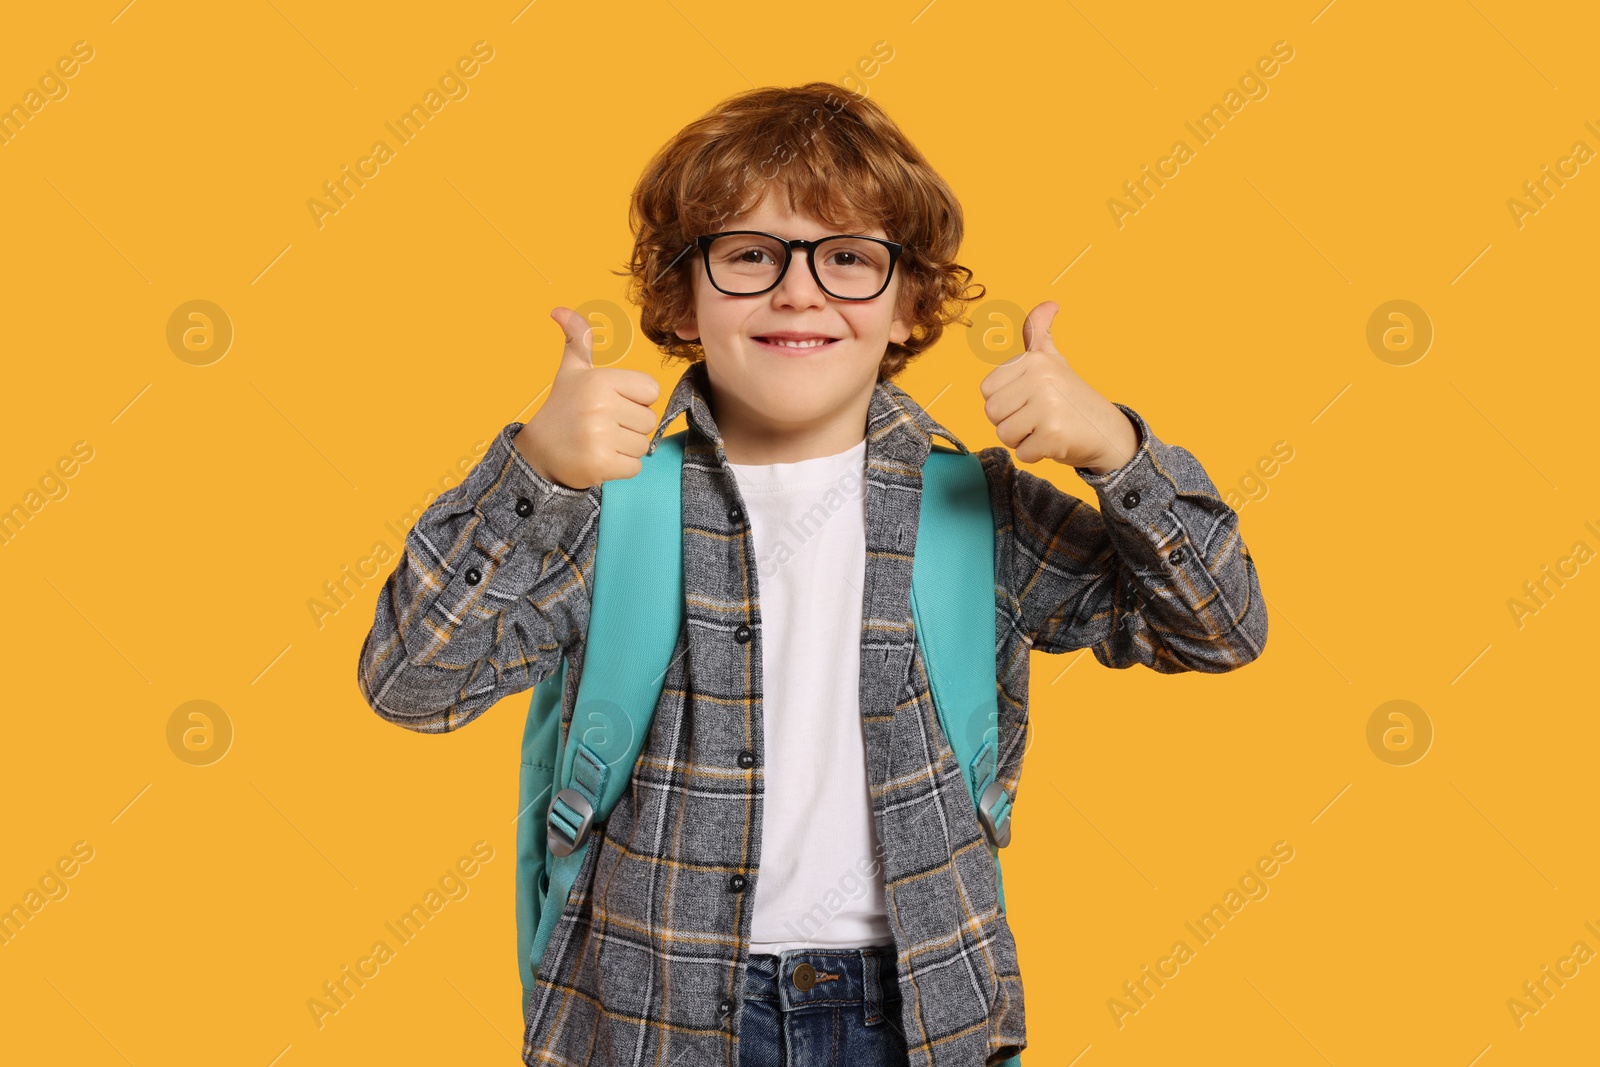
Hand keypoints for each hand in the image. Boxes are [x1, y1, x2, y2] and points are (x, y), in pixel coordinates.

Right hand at [513, 307, 661, 489]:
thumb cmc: (563, 409)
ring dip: (626, 448)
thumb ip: (577, 339)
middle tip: (604, 427)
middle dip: (631, 427)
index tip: (612, 404)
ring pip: (643, 445)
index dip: (636, 400)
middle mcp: (600, 405)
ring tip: (601, 442)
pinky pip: (635, 467)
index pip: (651, 391)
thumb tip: (559, 310)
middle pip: (649, 421)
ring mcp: (599, 436)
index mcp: (600, 380)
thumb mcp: (571, 370)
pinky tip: (600, 459)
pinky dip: (622, 468)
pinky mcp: (600, 464)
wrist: (538, 452)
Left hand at [978, 300, 1138, 472]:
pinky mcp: (1053, 435)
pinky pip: (1022, 453)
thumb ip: (1039, 332)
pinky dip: (1035, 454)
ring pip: (1004, 434)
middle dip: (1011, 422)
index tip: (1029, 399)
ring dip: (1022, 439)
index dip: (1005, 401)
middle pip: (992, 413)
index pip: (987, 390)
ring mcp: (1048, 407)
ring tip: (1045, 428)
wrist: (1107, 430)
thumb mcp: (1053, 360)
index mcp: (1035, 360)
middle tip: (1038, 418)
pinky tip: (1055, 442)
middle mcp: (1041, 379)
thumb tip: (1049, 304)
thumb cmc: (1071, 396)